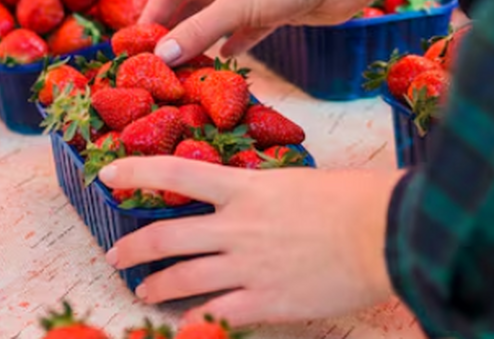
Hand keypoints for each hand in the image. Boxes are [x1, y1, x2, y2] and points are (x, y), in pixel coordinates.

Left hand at [101, 157, 403, 325]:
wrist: (385, 233)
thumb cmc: (357, 198)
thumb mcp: (301, 181)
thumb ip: (267, 192)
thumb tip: (255, 199)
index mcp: (246, 187)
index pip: (176, 173)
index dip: (136, 171)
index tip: (107, 175)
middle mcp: (237, 225)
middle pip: (165, 236)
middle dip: (132, 248)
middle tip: (116, 256)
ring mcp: (248, 265)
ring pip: (180, 278)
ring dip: (154, 286)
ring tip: (143, 292)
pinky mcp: (266, 300)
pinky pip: (215, 314)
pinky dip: (193, 320)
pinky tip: (183, 324)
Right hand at [144, 0, 378, 62]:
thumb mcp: (236, 5)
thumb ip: (198, 31)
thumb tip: (161, 56)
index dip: (153, 14)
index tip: (137, 44)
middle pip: (194, 2)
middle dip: (179, 31)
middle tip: (159, 64)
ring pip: (221, 17)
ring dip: (206, 40)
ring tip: (187, 69)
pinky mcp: (277, 5)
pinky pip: (247, 26)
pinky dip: (236, 42)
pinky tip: (226, 60)